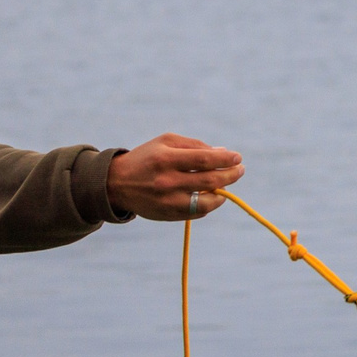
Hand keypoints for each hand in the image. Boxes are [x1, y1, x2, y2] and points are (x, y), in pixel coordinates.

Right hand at [109, 134, 243, 220]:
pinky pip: (197, 212)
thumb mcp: (166, 142)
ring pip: (207, 202)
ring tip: (227, 185)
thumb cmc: (147, 158)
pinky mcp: (168, 215)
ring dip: (223, 193)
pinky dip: (209, 204)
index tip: (237, 157)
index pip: (204, 160)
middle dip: (231, 175)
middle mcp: (167, 182)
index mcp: (166, 159)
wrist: (117, 184)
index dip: (225, 159)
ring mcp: (168, 201)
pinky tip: (212, 195)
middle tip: (240, 170)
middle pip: (209, 181)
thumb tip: (223, 153)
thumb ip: (194, 146)